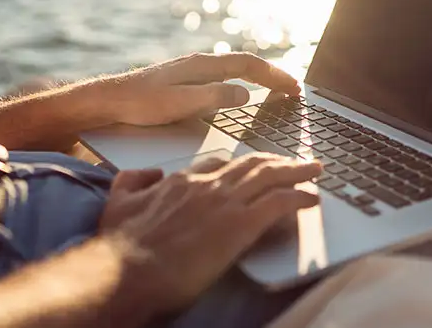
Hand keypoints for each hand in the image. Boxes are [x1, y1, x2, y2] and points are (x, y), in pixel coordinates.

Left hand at [95, 52, 300, 125]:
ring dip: (259, 79)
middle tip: (294, 90)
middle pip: (245, 65)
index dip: (274, 76)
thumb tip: (246, 94)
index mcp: (202, 66)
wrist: (106, 102)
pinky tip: (242, 96)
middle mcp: (199, 64)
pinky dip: (242, 83)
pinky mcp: (184, 83)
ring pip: (234, 71)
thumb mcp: (180, 103)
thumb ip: (214, 97)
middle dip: (272, 76)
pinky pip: (223, 78)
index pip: (248, 65)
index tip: (294, 88)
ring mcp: (192, 72)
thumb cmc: (139, 104)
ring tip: (277, 92)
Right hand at [99, 153, 320, 315]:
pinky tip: (311, 198)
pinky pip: (279, 202)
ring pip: (270, 177)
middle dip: (277, 160)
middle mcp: (207, 185)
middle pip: (251, 164)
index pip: (219, 164)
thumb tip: (149, 173)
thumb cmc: (121, 246)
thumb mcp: (117, 202)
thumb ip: (132, 181)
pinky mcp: (239, 226)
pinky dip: (299, 196)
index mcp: (181, 181)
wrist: (127, 271)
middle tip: (295, 161)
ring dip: (296, 171)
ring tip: (313, 170)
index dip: (241, 165)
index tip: (253, 167)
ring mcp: (224, 203)